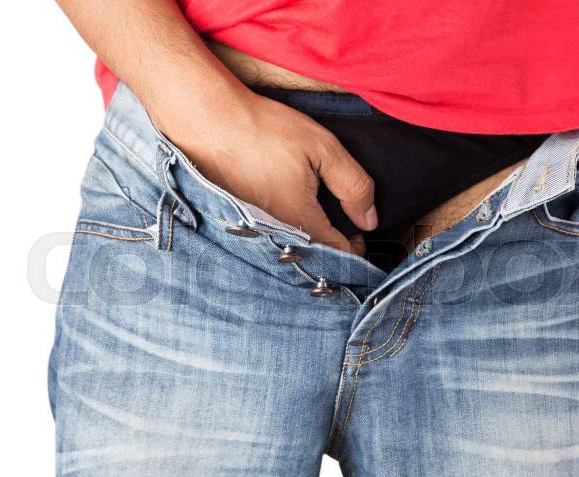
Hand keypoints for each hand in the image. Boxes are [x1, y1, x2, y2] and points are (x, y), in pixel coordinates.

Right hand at [159, 88, 376, 255]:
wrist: (208, 120)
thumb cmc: (265, 130)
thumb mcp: (323, 149)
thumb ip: (354, 186)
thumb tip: (370, 220)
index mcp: (301, 222)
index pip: (338, 254)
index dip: (356, 248)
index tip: (360, 230)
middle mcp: (277, 234)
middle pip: (314, 253)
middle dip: (333, 243)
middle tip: (343, 221)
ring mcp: (256, 228)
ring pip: (292, 243)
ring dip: (309, 234)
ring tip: (316, 208)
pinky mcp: (240, 218)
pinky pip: (272, 232)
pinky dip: (286, 224)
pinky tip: (288, 199)